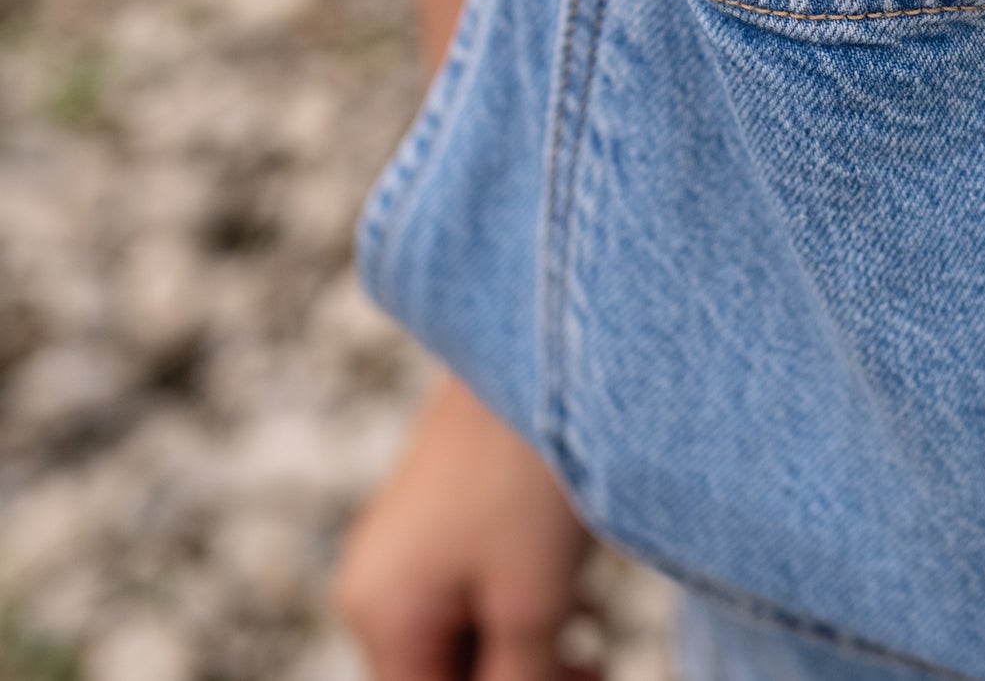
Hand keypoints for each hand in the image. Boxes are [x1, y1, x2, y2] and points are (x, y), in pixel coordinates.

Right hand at [335, 376, 597, 680]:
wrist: (542, 346)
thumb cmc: (531, 474)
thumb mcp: (531, 603)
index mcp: (382, 611)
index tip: (584, 677)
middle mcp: (380, 578)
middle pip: (447, 670)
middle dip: (519, 676)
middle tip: (595, 668)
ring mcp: (411, 540)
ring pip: (469, 632)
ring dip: (528, 648)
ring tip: (592, 641)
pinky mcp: (450, 510)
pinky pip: (480, 586)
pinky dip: (527, 605)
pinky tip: (582, 598)